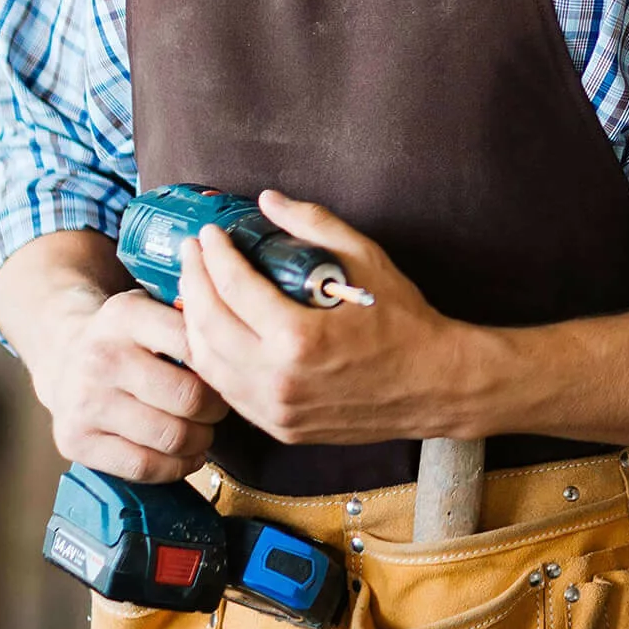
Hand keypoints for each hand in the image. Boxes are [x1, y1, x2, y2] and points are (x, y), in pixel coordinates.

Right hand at [37, 289, 228, 481]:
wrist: (63, 354)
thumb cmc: (128, 335)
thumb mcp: (154, 306)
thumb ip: (193, 319)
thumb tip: (245, 345)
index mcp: (125, 314)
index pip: (197, 345)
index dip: (224, 367)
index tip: (230, 374)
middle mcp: (101, 358)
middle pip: (190, 398)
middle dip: (217, 410)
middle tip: (219, 409)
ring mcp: (85, 402)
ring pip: (170, 437)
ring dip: (201, 441)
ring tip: (204, 432)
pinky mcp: (74, 441)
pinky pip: (143, 466)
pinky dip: (175, 467)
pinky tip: (184, 456)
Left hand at [176, 190, 491, 444]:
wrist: (435, 384)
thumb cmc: (405, 322)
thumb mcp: (366, 260)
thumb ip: (314, 225)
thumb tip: (269, 200)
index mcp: (298, 338)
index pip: (233, 288)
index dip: (214, 255)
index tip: (210, 234)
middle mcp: (278, 379)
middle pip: (207, 325)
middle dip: (193, 281)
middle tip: (193, 253)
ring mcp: (276, 410)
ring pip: (207, 364)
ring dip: (194, 321)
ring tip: (198, 289)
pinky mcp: (279, 428)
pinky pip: (227, 391)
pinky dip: (212, 357)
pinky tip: (216, 331)